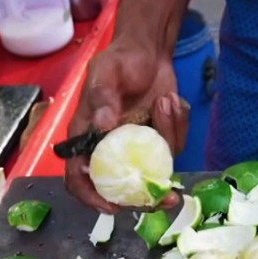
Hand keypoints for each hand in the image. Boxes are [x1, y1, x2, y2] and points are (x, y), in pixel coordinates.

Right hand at [63, 39, 188, 213]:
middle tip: (166, 198)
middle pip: (122, 187)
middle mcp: (111, 149)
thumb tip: (102, 126)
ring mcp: (138, 147)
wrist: (148, 51)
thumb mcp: (104, 74)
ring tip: (166, 100)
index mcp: (86, 138)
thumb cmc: (118, 61)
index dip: (91, 197)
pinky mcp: (160, 139)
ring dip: (168, 134)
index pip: (79, 177)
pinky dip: (178, 123)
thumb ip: (102, 98)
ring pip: (156, 166)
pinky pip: (173, 145)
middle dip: (145, 196)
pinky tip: (172, 100)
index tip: (112, 207)